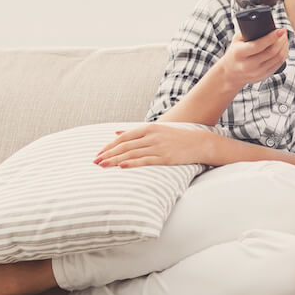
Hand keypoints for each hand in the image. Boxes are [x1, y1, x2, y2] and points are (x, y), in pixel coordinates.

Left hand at [95, 124, 213, 168]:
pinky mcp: (165, 157)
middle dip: (108, 154)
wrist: (199, 143)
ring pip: (132, 153)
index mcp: (149, 128)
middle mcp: (152, 136)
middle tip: (95, 161)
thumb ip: (135, 132)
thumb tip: (116, 132)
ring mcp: (158, 147)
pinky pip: (145, 160)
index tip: (98, 153)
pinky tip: (121, 166)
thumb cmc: (177, 138)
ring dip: (115, 160)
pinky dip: (131, 163)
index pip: (124, 137)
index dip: (110, 145)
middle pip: (125, 145)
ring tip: (103, 165)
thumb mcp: (156, 131)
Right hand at [217, 29, 288, 90]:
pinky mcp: (263, 76)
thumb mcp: (235, 40)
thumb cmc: (234, 53)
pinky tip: (284, 47)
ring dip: (284, 47)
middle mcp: (247, 65)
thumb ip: (247, 31)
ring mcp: (256, 72)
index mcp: (239, 53)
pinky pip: (278, 65)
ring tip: (285, 38)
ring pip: (277, 59)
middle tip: (284, 31)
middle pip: (271, 52)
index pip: (258, 45)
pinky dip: (284, 55)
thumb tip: (264, 23)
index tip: (281, 30)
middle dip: (281, 40)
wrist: (230, 74)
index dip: (272, 37)